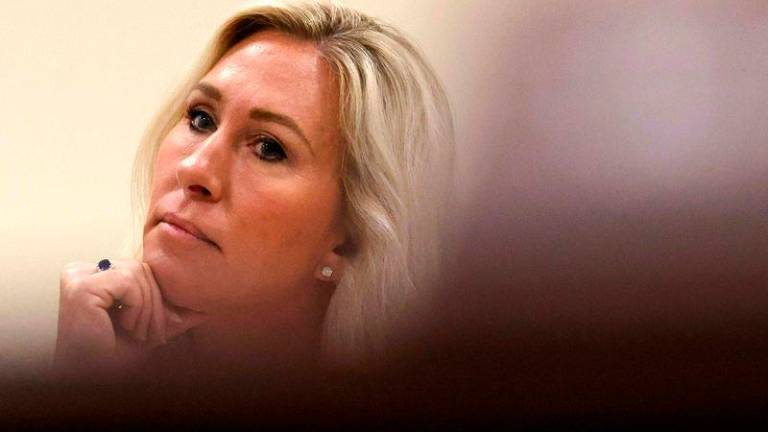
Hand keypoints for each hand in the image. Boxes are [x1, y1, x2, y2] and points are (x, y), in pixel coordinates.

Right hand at [52, 260, 205, 379]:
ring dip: (146, 310)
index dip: (156, 296)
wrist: (90, 380)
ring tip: (133, 332)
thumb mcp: (150, 328)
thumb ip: (172, 312)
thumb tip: (206, 306)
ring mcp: (77, 276)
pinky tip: (124, 326)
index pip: (143, 268)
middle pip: (142, 268)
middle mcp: (81, 270)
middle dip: (154, 305)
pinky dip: (136, 308)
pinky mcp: (81, 287)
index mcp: (94, 274)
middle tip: (145, 334)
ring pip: (139, 274)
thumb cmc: (113, 358)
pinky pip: (129, 282)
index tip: (152, 329)